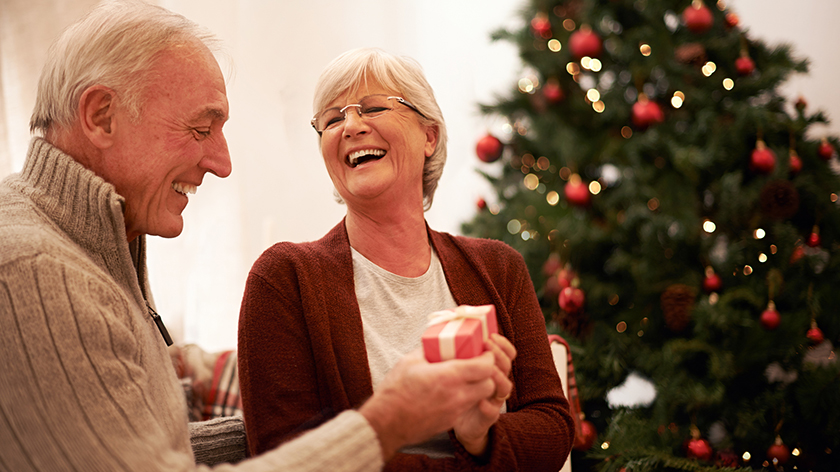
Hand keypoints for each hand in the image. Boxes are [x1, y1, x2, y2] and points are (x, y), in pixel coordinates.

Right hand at [359, 348, 496, 459]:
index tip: (483, 351)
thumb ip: (429, 350)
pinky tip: (451, 392)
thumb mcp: (409, 361)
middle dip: (488, 373)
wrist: (386, 424)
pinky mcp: (450, 422)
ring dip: (478, 386)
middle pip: (489, 384)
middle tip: (478, 364)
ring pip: (480, 397)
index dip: (488, 357)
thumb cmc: (395, 391)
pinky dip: (466, 398)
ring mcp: (454, 411)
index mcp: (448, 376)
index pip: (485, 367)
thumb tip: (438, 342)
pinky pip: (466, 407)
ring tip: (465, 377)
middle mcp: (456, 395)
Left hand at [453, 334, 515, 455]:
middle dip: (498, 354)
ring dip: (497, 376)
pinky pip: (494, 412)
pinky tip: (480, 401)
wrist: (457, 421)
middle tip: (486, 345)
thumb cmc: (457, 390)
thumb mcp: (456, 369)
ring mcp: (494, 399)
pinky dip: (488, 406)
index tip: (491, 336)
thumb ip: (455, 354)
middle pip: (507, 365)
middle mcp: (497, 382)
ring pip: (505, 387)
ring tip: (486, 370)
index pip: (506, 353)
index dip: (502, 344)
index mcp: (491, 368)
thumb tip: (438, 333)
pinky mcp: (488, 417)